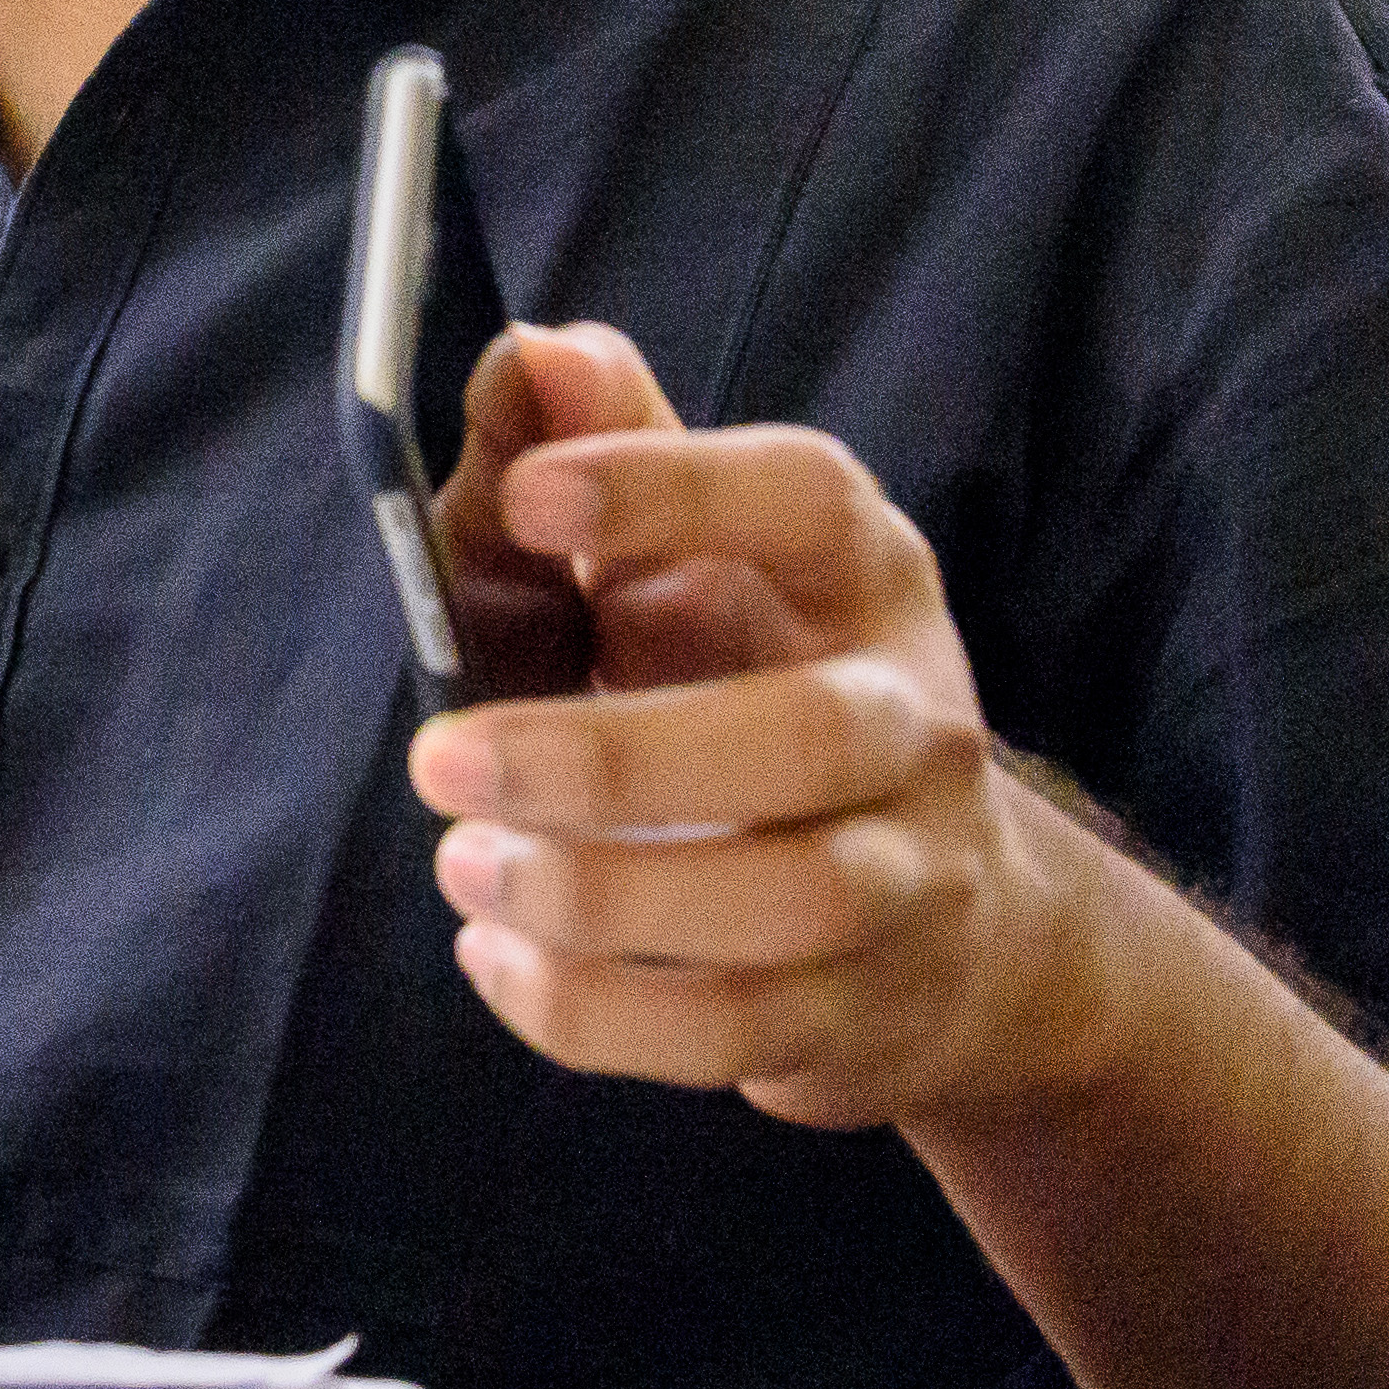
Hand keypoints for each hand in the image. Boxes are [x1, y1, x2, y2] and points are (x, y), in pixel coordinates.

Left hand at [403, 322, 1104, 1132]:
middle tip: (442, 757)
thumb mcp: (689, 564)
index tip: (528, 495)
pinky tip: (499, 956)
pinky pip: (739, 1033)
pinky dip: (600, 1011)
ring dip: (606, 898)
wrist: (946, 926)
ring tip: (466, 865)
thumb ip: (602, 457)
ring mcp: (909, 878)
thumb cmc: (756, 691)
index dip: (673, 487)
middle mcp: (915, 721)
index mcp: (863, 576)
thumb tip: (530, 355)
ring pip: (792, 903)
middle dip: (617, 753)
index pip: (805, 500)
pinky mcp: (865, 1013)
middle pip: (811, 736)